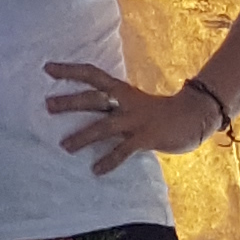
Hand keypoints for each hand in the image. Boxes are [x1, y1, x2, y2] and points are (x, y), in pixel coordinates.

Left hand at [46, 58, 220, 175]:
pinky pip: (123, 151)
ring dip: (83, 136)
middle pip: (93, 99)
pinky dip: (109, 161)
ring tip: (65, 146)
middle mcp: (125, 101)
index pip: (92, 74)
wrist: (193, 115)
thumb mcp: (134, 101)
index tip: (47, 68)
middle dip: (70, 102)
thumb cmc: (159, 111)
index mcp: (122, 90)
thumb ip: (114, 105)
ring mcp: (135, 120)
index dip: (70, 71)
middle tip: (47, 105)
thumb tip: (88, 108)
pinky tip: (96, 170)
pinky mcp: (145, 137)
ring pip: (104, 126)